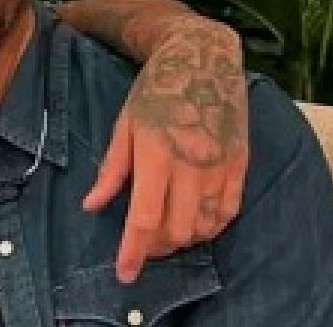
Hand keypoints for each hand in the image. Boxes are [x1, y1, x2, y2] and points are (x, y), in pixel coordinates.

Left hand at [84, 18, 248, 283]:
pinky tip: (196, 223)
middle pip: (176, 230)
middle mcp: (191, 165)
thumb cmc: (155, 90)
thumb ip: (111, 170)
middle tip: (142, 245)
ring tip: (166, 234)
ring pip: (204, 226)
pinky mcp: (240, 164)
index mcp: (155, 154)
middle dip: (156, 248)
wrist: (203, 59)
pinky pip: (229, 212)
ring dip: (184, 240)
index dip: (133, 251)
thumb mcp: (124, 125)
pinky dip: (211, 227)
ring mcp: (220, 166)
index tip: (124, 273)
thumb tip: (91, 206)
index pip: (145, 218)